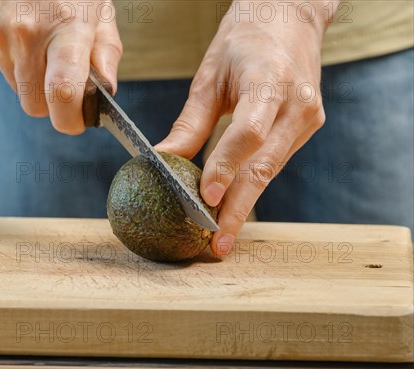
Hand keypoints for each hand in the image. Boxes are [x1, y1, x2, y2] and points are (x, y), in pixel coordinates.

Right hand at [0, 0, 121, 133]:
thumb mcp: (100, 10)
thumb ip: (107, 52)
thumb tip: (106, 91)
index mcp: (66, 25)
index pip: (62, 93)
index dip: (70, 120)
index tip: (78, 122)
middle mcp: (27, 33)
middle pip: (36, 105)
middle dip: (53, 105)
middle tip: (65, 81)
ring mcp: (0, 35)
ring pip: (19, 92)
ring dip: (34, 82)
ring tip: (44, 48)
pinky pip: (4, 71)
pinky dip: (17, 65)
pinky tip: (25, 38)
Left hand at [156, 0, 337, 255]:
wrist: (289, 19)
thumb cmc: (244, 40)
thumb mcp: (209, 76)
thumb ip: (190, 122)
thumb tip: (164, 160)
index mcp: (269, 82)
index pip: (249, 133)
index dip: (228, 166)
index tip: (208, 197)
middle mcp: (297, 104)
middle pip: (264, 165)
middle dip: (239, 207)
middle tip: (218, 244)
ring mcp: (307, 118)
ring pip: (271, 170)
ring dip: (246, 203)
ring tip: (222, 235)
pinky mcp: (306, 128)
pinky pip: (275, 162)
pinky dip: (254, 184)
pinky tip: (235, 206)